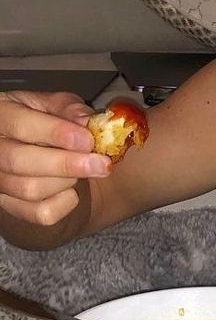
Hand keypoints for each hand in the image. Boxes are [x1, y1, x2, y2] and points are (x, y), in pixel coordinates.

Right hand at [0, 91, 110, 225]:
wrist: (38, 146)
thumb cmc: (46, 119)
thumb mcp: (56, 105)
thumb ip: (69, 109)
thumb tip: (87, 122)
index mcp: (0, 115)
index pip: (21, 124)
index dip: (56, 133)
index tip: (88, 141)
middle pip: (19, 162)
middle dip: (66, 164)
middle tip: (102, 164)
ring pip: (29, 189)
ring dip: (67, 181)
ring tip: (84, 168)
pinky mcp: (9, 206)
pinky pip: (39, 214)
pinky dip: (64, 203)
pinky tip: (72, 188)